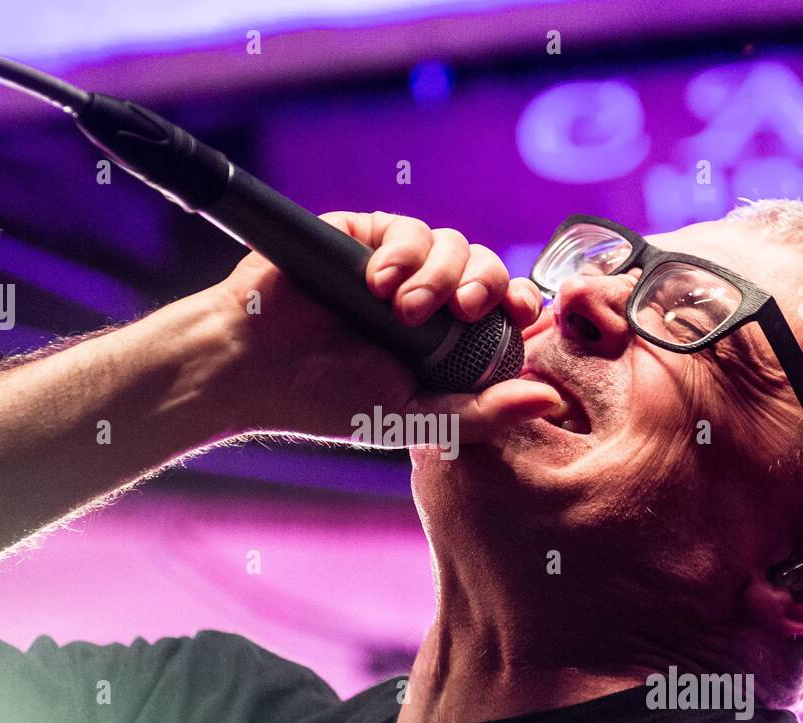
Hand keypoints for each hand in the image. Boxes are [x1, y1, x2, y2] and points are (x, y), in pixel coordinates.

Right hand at [200, 210, 565, 441]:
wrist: (251, 368)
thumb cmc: (325, 399)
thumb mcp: (411, 417)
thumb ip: (481, 413)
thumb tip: (551, 398)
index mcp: (445, 338)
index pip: (503, 307)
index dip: (520, 302)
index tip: (521, 314)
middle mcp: (426, 295)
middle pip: (485, 267)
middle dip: (482, 284)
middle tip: (459, 312)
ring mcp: (394, 262)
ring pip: (451, 243)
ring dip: (438, 272)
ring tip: (401, 310)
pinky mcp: (362, 234)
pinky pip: (405, 226)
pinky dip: (401, 251)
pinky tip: (376, 283)